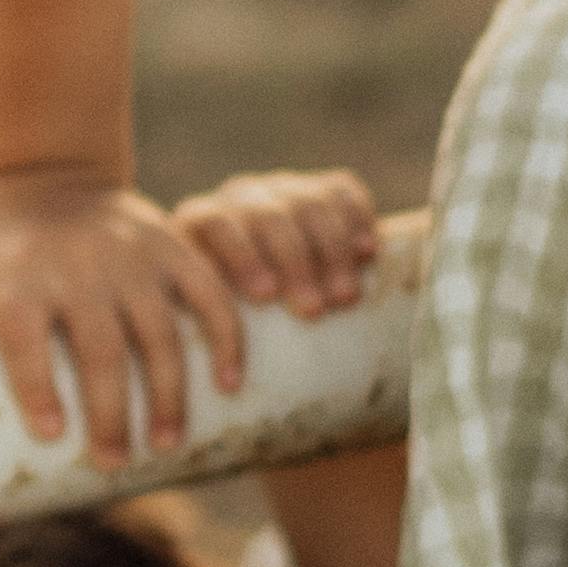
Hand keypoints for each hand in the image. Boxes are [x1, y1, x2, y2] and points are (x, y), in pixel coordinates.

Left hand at [0, 171, 246, 467]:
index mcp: (16, 279)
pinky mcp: (171, 249)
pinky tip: (231, 387)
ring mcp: (130, 258)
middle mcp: (76, 267)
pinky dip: (225, 338)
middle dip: (111, 406)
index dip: (37, 381)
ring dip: (170, 390)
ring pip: (160, 329)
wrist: (49, 180)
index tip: (51, 435)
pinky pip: (208, 294)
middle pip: (99, 342)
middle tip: (115, 463)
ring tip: (167, 445)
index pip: (24, 333)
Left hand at [171, 162, 377, 316]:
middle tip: (313, 311)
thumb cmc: (232, 317)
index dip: (240, 257)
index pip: (213, 224)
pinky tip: (367, 253)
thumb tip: (206, 376)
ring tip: (345, 298)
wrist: (271, 290)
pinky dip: (357, 219)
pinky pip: (343, 192)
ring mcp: (284, 191)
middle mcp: (241, 198)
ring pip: (310, 204)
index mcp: (200, 222)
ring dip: (331, 253)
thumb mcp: (207, 315)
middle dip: (294, 264)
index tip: (265, 297)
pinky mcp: (324, 189)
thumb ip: (205, 323)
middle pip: (267, 217)